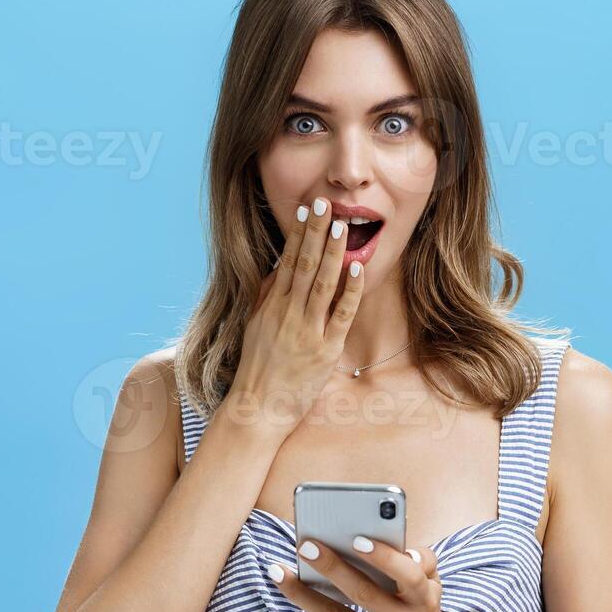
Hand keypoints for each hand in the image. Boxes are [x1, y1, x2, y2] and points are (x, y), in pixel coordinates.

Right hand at [217, 197, 368, 436]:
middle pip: (304, 264)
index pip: (287, 261)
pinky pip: (339, 315)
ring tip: (342, 226)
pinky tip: (355, 269)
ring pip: (321, 284)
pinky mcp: (324, 350)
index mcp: (271, 306)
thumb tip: (280, 266)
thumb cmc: (257, 369)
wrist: (256, 408)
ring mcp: (306, 331)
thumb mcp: (256, 326)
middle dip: (316, 232)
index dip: (299, 234)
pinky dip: (348, 291)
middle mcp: (287, 313)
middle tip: (326, 203)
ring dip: (332, 253)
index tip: (308, 210)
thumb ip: (268, 296)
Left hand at [268, 537, 473, 611]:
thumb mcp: (432, 581)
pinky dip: (312, 608)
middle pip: (364, 594)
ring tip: (278, 571)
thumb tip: (397, 545)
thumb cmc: (420, 605)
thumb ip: (421, 559)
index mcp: (425, 600)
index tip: (357, 538)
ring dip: (303, 593)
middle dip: (332, 568)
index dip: (384, 558)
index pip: (408, 576)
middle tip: (305, 545)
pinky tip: (293, 589)